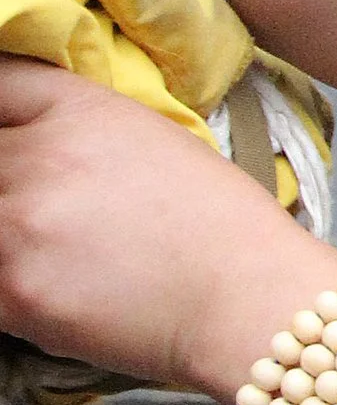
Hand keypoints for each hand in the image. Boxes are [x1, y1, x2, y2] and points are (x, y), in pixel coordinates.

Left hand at [0, 55, 336, 400]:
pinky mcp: (13, 293)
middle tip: (46, 215)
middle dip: (8, 186)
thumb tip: (36, 147)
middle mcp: (40, 158)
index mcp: (79, 110)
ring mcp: (19, 225)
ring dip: (8, 238)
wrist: (244, 293)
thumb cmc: (219, 218)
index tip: (13, 133)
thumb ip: (82, 131)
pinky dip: (13, 293)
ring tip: (53, 255)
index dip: (1, 116)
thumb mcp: (155, 139)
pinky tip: (58, 294)